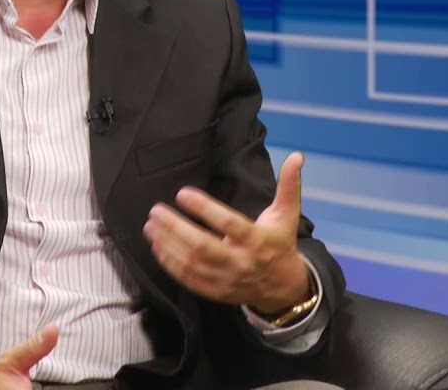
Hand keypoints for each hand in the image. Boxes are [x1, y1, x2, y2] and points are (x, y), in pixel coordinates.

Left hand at [142, 153, 309, 314]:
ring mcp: (226, 279)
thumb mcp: (287, 214)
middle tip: (156, 211)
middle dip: (176, 229)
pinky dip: (171, 264)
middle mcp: (240, 261)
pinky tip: (157, 247)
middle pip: (203, 246)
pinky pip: (189, 280)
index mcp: (257, 240)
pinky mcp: (216, 291)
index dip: (204, 208)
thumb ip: (289, 185)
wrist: (283, 288)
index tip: (182, 193)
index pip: (228, 224)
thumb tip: (296, 155)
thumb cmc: (280, 244)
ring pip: (192, 264)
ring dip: (168, 245)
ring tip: (151, 225)